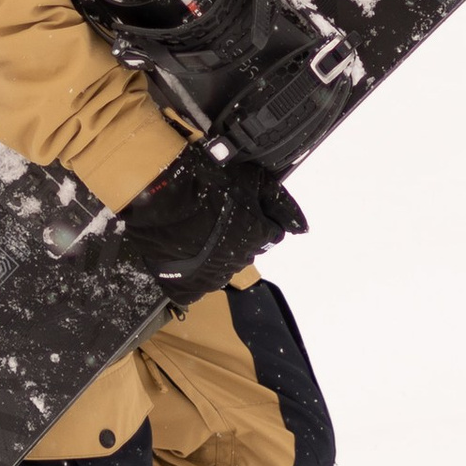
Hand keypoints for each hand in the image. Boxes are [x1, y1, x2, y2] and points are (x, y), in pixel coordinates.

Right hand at [119, 143, 307, 304]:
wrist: (161, 197)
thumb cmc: (208, 181)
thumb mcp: (253, 179)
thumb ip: (281, 203)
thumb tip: (303, 227)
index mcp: (259, 235)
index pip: (273, 232)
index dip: (261, 217)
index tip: (244, 205)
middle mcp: (241, 260)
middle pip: (249, 248)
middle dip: (241, 234)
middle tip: (220, 215)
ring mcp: (213, 276)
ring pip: (224, 266)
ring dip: (218, 252)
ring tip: (200, 231)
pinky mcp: (187, 286)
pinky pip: (197, 284)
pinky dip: (196, 272)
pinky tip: (187, 253)